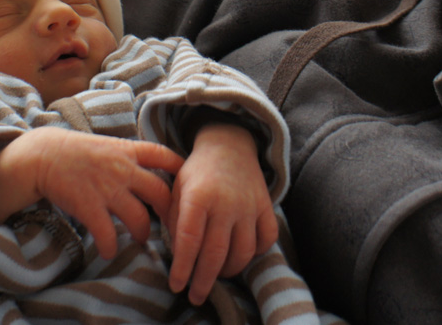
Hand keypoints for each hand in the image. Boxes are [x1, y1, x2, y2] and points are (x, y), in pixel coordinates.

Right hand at [0, 127, 183, 258]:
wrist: (42, 155)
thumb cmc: (76, 152)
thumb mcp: (109, 146)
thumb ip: (130, 157)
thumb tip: (153, 169)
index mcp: (128, 150)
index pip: (165, 155)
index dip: (181, 169)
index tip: (190, 184)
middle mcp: (123, 169)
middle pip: (161, 193)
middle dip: (170, 214)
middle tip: (171, 226)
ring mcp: (107, 188)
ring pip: (139, 218)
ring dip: (143, 234)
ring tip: (140, 239)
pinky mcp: (89, 206)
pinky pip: (108, 234)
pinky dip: (111, 247)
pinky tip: (109, 251)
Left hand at [167, 122, 277, 304]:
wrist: (229, 144)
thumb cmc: (197, 172)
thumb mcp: (177, 188)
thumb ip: (173, 219)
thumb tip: (177, 253)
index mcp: (198, 195)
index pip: (189, 240)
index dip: (182, 267)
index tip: (177, 285)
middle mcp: (225, 202)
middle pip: (216, 253)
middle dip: (204, 280)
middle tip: (196, 295)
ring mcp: (249, 205)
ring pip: (243, 251)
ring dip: (229, 270)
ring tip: (217, 274)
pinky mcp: (266, 206)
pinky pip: (267, 238)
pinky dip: (257, 252)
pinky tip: (242, 254)